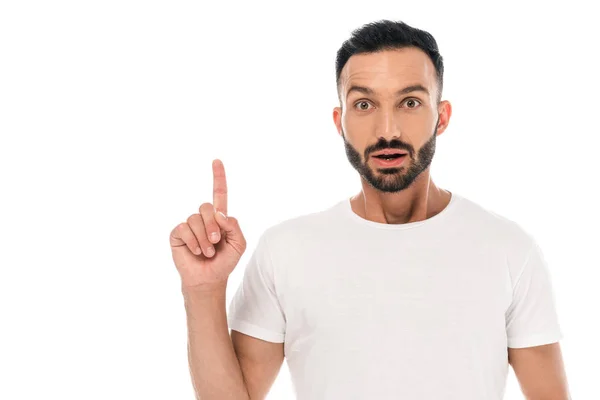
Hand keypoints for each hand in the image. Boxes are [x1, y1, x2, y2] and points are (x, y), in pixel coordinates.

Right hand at [169, 159, 246, 288]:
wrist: (209, 279)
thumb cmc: (224, 262)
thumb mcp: (239, 244)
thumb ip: (234, 226)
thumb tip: (219, 213)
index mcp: (219, 218)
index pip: (219, 193)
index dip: (218, 177)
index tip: (217, 160)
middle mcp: (203, 218)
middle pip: (206, 206)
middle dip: (213, 226)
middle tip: (216, 243)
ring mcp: (189, 225)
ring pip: (195, 219)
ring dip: (204, 238)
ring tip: (207, 252)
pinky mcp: (178, 234)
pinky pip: (184, 228)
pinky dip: (193, 242)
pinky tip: (196, 252)